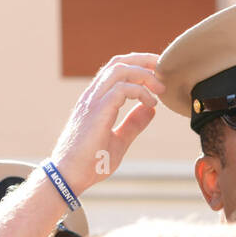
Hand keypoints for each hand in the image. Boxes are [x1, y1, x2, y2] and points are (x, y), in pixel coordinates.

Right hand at [49, 52, 162, 194]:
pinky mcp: (97, 111)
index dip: (140, 65)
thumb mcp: (118, 140)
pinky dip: (140, 91)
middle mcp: (93, 95)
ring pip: (119, 70)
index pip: (117, 69)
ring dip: (144, 74)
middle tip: (166, 68)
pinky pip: (121, 89)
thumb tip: (151, 109)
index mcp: (97, 99)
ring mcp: (93, 101)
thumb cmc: (90, 162)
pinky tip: (150, 104)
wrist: (70, 176)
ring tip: (161, 89)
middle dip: (145, 60)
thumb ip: (133, 124)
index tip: (160, 72)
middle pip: (119, 62)